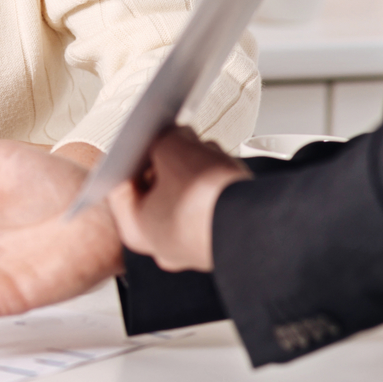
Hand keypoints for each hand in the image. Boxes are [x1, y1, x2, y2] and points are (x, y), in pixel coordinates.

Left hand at [106, 126, 250, 271]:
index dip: (131, 153)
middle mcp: (164, 244)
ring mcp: (196, 246)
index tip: (141, 137)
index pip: (121, 183)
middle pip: (158, 188)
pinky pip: (213, 206)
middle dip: (170, 159)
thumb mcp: (172, 148)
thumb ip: (163, 138)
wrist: (261, 224)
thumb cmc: (207, 199)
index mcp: (137, 229)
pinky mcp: (225, 240)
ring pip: (188, 195)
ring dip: (198, 170)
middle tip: (179, 142)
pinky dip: (218, 186)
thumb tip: (170, 136)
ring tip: (209, 156)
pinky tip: (227, 172)